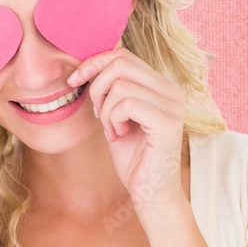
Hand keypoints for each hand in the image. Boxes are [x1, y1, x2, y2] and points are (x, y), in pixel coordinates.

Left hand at [68, 48, 186, 213]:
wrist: (150, 192)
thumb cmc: (132, 156)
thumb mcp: (116, 115)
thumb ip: (111, 89)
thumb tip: (87, 65)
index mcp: (160, 85)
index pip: (122, 54)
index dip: (93, 63)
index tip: (74, 81)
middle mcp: (171, 91)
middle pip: (120, 63)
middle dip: (96, 87)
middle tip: (98, 113)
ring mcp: (173, 106)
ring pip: (120, 85)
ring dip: (105, 110)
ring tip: (113, 130)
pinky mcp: (168, 123)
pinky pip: (127, 104)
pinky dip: (113, 120)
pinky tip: (119, 135)